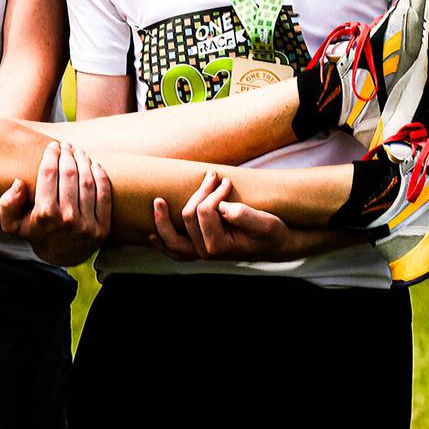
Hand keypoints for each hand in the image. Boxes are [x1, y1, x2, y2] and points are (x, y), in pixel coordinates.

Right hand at [0, 140, 111, 266]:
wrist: (61, 256)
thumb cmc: (35, 232)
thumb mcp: (12, 224)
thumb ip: (7, 204)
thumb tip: (19, 183)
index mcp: (44, 214)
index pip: (49, 174)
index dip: (51, 155)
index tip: (52, 146)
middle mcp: (66, 219)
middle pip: (69, 174)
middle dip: (67, 155)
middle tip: (66, 146)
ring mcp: (86, 225)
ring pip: (87, 182)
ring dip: (84, 162)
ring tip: (79, 152)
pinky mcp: (102, 228)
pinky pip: (104, 196)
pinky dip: (101, 177)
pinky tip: (95, 165)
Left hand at [148, 172, 290, 260]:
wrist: (276, 244)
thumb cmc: (271, 232)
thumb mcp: (265, 223)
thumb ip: (245, 216)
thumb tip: (224, 208)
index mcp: (219, 246)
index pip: (204, 211)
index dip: (215, 192)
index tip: (228, 182)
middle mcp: (206, 252)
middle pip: (188, 216)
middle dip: (199, 192)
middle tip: (212, 176)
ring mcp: (201, 252)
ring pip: (173, 239)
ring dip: (163, 220)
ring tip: (158, 201)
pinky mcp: (200, 248)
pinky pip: (175, 250)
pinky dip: (163, 242)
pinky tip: (153, 235)